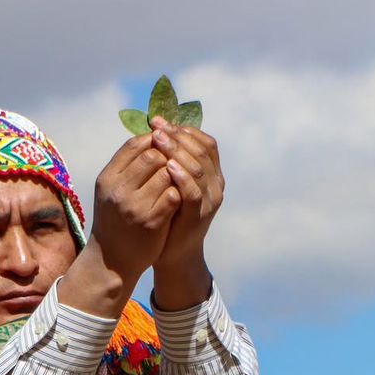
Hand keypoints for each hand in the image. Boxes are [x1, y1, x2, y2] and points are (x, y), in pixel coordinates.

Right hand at [71, 130, 180, 281]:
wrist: (112, 260)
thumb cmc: (114, 220)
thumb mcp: (111, 191)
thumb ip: (126, 166)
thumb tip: (151, 135)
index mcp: (107, 178)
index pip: (134, 144)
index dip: (154, 140)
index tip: (164, 144)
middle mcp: (118, 190)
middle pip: (153, 155)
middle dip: (168, 155)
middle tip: (175, 162)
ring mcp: (135, 207)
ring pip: (167, 173)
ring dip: (177, 173)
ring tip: (179, 178)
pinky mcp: (152, 222)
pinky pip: (174, 195)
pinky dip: (180, 192)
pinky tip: (180, 196)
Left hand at [149, 117, 222, 308]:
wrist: (172, 253)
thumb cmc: (169, 215)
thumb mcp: (173, 185)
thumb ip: (172, 162)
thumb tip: (157, 130)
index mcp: (213, 175)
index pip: (206, 143)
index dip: (184, 129)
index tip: (161, 122)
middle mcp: (216, 186)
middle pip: (202, 151)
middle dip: (178, 136)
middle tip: (157, 127)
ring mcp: (210, 202)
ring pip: (199, 168)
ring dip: (177, 151)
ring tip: (158, 139)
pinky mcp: (198, 217)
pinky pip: (193, 192)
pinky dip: (182, 177)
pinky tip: (167, 166)